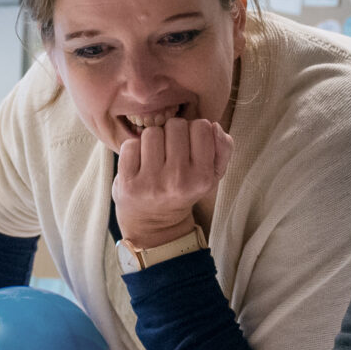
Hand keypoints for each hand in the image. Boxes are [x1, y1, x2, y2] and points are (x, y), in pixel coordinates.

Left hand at [113, 117, 232, 248]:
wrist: (154, 224)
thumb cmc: (184, 189)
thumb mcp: (212, 174)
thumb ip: (223, 148)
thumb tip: (214, 126)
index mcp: (203, 177)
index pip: (202, 126)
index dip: (195, 131)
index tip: (190, 145)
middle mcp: (178, 180)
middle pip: (175, 125)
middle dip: (173, 134)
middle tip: (171, 152)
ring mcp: (151, 182)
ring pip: (151, 132)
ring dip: (152, 140)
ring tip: (155, 157)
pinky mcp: (127, 183)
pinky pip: (130, 145)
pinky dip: (133, 150)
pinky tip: (139, 164)